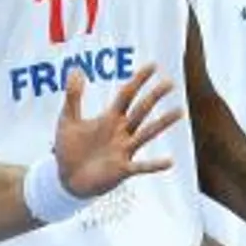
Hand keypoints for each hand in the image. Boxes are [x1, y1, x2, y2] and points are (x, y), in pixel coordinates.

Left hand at [52, 65, 182, 197]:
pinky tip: (169, 161)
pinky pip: (141, 166)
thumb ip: (73, 96)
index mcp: (110, 119)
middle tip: (170, 82)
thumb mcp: (68, 119)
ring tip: (179, 111)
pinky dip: (154, 164)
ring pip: (146, 133)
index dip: (138, 80)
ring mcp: (124, 150)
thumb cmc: (69, 149)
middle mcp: (121, 132)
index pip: (127, 95)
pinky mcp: (122, 170)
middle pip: (141, 110)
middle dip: (154, 96)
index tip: (153, 65)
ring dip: (163, 123)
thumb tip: (75, 68)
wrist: (66, 180)